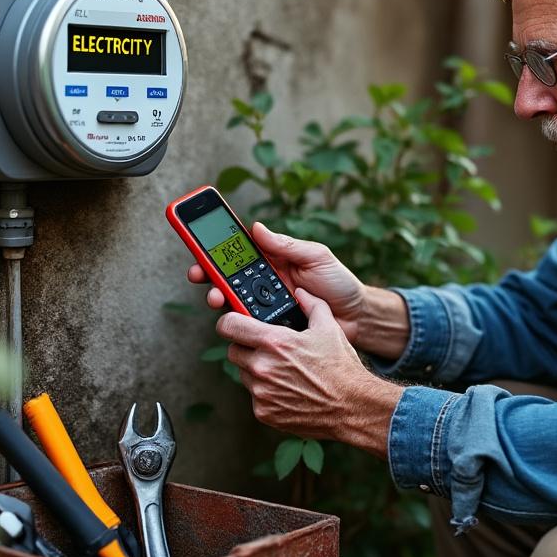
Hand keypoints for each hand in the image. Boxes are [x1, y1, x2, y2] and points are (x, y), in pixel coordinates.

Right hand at [189, 222, 367, 344]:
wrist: (357, 317)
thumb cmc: (339, 283)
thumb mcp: (316, 256)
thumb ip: (287, 245)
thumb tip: (256, 228)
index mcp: (273, 262)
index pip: (239, 254)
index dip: (216, 251)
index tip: (199, 248)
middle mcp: (265, 284)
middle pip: (228, 279)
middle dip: (209, 276)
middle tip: (199, 276)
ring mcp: (266, 308)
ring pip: (234, 304)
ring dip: (220, 300)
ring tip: (217, 299)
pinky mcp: (272, 329)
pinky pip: (250, 327)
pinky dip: (240, 325)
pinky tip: (236, 322)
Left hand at [218, 288, 404, 457]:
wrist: (351, 406)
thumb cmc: (341, 368)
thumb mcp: (329, 328)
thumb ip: (311, 305)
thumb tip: (301, 292)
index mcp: (274, 342)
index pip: (229, 326)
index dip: (230, 322)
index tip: (235, 323)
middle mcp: (262, 367)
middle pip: (234, 351)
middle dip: (246, 348)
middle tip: (267, 349)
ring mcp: (261, 392)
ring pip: (244, 374)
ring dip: (257, 371)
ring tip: (284, 371)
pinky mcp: (264, 412)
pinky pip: (255, 396)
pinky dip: (266, 392)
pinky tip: (288, 389)